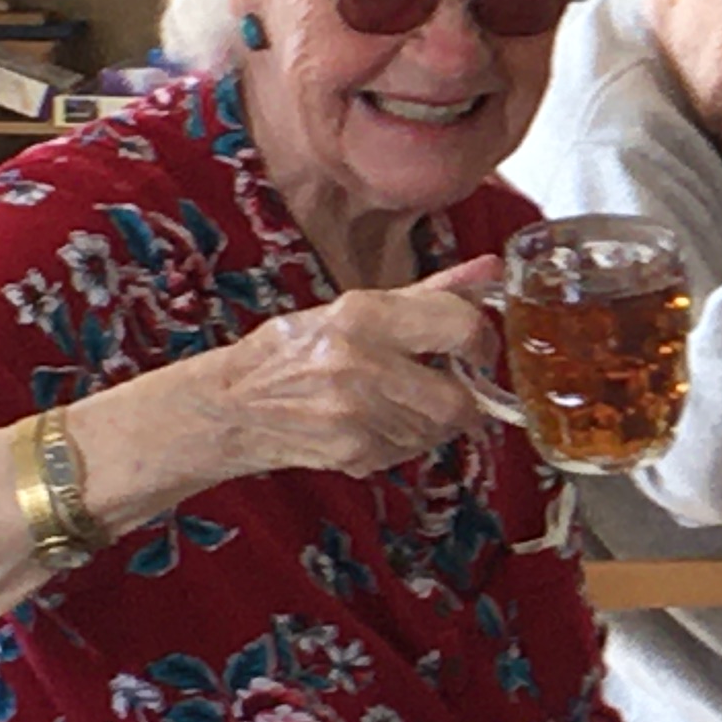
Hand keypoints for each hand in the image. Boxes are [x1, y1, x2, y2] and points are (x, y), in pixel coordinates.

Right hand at [205, 259, 502, 477]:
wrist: (230, 404)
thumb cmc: (293, 349)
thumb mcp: (354, 308)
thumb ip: (429, 293)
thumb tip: (490, 269)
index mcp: (362, 314)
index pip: (459, 326)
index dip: (481, 342)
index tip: (477, 349)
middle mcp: (359, 363)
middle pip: (457, 398)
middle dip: (464, 398)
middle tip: (452, 387)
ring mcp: (355, 414)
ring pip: (438, 430)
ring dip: (435, 421)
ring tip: (403, 403)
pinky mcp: (352, 452)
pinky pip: (411, 451)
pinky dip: (408, 441)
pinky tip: (379, 424)